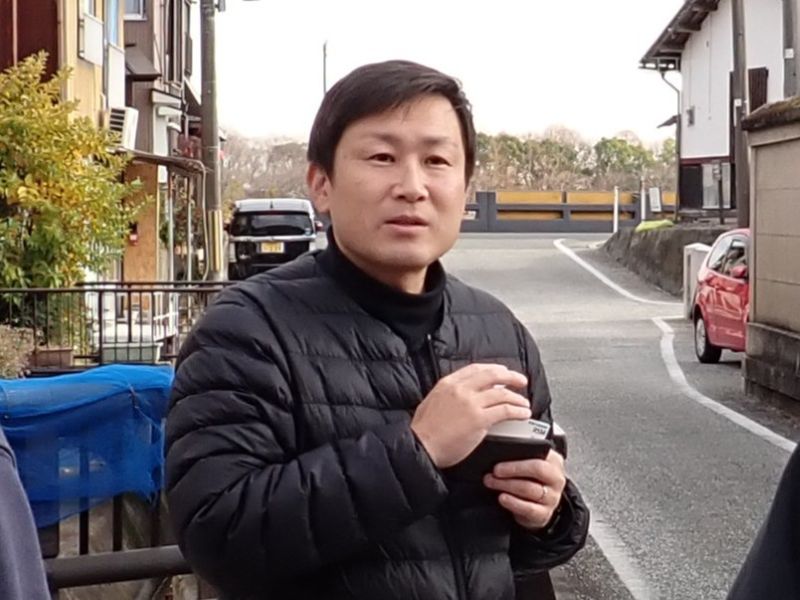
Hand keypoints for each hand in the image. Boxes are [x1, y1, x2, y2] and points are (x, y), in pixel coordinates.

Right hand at [411, 364, 530, 467]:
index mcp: (448, 383)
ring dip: (517, 397)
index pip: (476, 369)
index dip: (493, 369)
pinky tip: (523, 413)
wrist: (421, 446)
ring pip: (502, 393)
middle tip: (521, 381)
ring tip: (524, 403)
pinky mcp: (479, 420)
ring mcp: (471, 403)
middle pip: (493, 375)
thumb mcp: (431, 402)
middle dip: (510, 376)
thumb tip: (460, 396)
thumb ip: (448, 395)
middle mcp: (461, 389)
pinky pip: (505, 410)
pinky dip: (518, 411)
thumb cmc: (423, 431)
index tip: (502, 372)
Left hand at [483, 450, 566, 530]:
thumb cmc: (528, 478)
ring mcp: (552, 498)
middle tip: (494, 472)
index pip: (539, 454)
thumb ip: (518, 456)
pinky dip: (513, 503)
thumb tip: (498, 454)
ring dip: (506, 485)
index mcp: (553, 461)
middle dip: (512, 470)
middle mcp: (556, 479)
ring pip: (529, 489)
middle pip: (537, 469)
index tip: (499, 463)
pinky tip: (502, 498)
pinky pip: (529, 509)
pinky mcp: (545, 514)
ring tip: (491, 483)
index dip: (517, 460)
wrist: (535, 504)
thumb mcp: (527, 464)